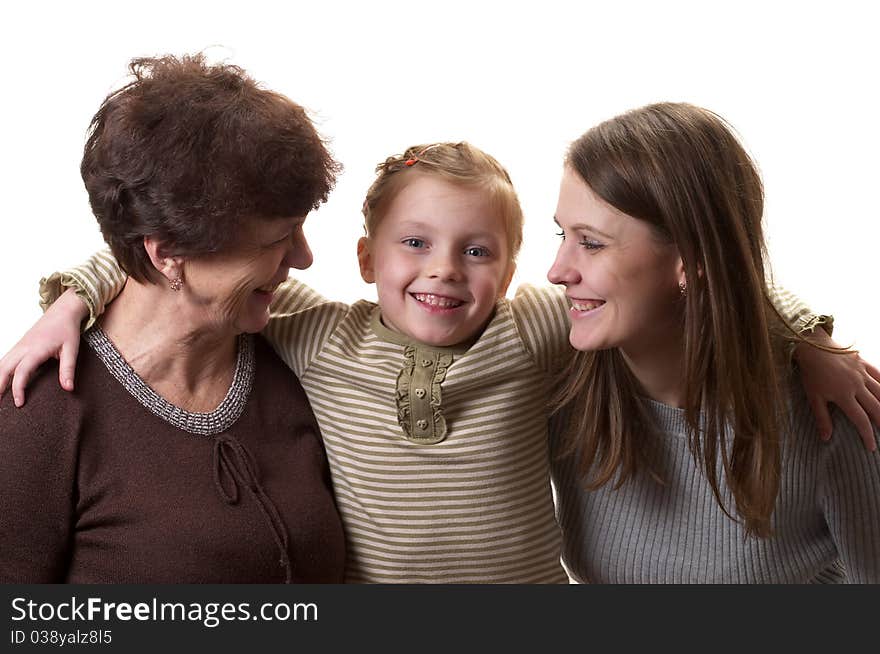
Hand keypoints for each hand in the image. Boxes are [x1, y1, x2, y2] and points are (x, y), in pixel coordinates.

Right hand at [0, 288, 87, 406]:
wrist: (62, 312)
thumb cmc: (67, 330)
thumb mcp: (71, 350)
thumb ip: (68, 369)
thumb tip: (68, 388)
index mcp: (35, 349)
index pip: (21, 372)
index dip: (18, 388)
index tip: (19, 403)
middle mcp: (23, 347)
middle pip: (4, 368)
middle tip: (0, 404)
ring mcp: (19, 346)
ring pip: (1, 364)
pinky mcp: (19, 346)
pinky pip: (4, 359)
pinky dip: (0, 371)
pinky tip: (0, 381)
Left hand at [794, 330, 879, 450]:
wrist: (812, 346)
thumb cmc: (811, 373)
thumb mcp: (813, 397)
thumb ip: (822, 418)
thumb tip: (826, 439)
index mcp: (844, 396)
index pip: (860, 420)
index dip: (867, 435)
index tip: (872, 447)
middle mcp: (857, 386)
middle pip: (876, 408)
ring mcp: (862, 374)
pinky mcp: (863, 363)